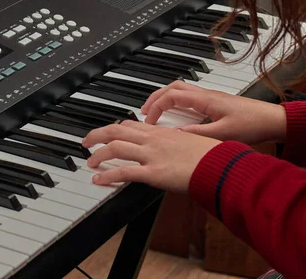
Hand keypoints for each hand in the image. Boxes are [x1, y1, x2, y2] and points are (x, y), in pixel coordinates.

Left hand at [83, 120, 220, 191]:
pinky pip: (123, 171)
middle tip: (87, 141)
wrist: (219, 163)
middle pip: (117, 130)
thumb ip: (177, 143)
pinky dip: (107, 175)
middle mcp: (153, 140)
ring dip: (98, 154)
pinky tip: (98, 180)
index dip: (116, 128)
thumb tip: (174, 148)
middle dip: (98, 134)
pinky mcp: (153, 172)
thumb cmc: (211, 155)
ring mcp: (151, 155)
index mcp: (162, 132)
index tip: (108, 133)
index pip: (131, 125)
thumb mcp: (191, 142)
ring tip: (90, 162)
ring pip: (115, 147)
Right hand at [141, 81, 286, 144]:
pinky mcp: (215, 102)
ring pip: (181, 89)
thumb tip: (175, 136)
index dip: (156, 107)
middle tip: (143, 112)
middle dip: (155, 97)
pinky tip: (176, 114)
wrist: (272, 120)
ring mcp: (210, 97)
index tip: (149, 121)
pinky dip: (176, 102)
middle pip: (173, 87)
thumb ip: (198, 134)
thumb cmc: (253, 125)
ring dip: (165, 98)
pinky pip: (189, 96)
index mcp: (205, 99)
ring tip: (155, 111)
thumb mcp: (223, 134)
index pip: (172, 96)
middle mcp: (206, 94)